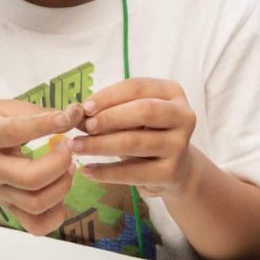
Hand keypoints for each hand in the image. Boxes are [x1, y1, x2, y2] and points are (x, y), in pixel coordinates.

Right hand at [0, 100, 84, 235]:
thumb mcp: (3, 108)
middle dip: (59, 163)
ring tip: (66, 167)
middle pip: (31, 179)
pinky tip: (58, 191)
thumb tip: (75, 114)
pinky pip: (36, 225)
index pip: (16, 132)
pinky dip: (57, 214)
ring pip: (36, 205)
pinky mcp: (9, 208)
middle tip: (68, 147)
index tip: (66, 118)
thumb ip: (37, 112)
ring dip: (62, 186)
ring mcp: (0, 193)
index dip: (45, 125)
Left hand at [72, 78, 196, 196]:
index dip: (109, 96)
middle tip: (84, 126)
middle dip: (109, 118)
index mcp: (172, 92)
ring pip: (136, 142)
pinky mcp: (172, 172)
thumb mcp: (132, 115)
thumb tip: (76, 115)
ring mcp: (180, 145)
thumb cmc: (147, 132)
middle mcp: (183, 116)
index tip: (85, 107)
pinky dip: (107, 172)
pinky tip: (87, 170)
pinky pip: (134, 172)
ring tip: (77, 147)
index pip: (137, 87)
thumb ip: (108, 111)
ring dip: (101, 145)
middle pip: (143, 111)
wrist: (174, 168)